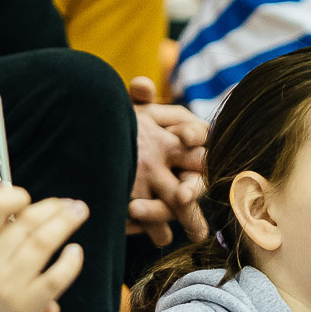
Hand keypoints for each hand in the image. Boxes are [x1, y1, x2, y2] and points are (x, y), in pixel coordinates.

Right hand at [0, 185, 86, 311]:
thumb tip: (5, 191)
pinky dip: (70, 260)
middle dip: (55, 208)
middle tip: (72, 204)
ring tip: (79, 213)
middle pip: (26, 223)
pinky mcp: (28, 305)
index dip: (15, 197)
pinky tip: (76, 252)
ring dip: (66, 223)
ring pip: (43, 243)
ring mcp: (8, 285)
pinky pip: (57, 276)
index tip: (30, 198)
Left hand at [128, 77, 208, 246]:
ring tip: (137, 211)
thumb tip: (141, 85)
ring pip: (179, 210)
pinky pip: (157, 226)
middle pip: (198, 181)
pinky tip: (123, 224)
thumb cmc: (131, 129)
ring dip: (160, 212)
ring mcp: (175, 195)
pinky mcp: (158, 214)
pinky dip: (140, 225)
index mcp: (189, 138)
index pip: (201, 135)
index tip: (181, 136)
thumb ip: (140, 99)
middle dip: (192, 189)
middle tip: (182, 196)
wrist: (109, 155)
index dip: (194, 135)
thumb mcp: (134, 113)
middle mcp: (188, 169)